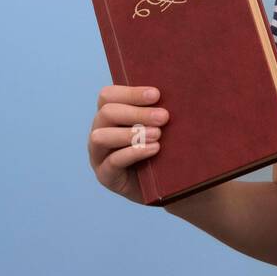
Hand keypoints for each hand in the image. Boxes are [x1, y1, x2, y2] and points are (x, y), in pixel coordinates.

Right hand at [88, 84, 168, 204]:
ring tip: (158, 134)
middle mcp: (99, 131)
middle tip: (164, 117)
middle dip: (136, 113)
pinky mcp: (105, 176)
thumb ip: (159, 110)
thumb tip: (178, 91)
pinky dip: (134, 152)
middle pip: (106, 113)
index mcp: (110, 115)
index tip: (156, 94)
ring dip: (131, 133)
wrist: (165, 184)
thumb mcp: (161, 125)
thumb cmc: (163, 147)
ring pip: (100, 136)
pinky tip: (154, 149)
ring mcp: (98, 155)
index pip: (108, 96)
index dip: (130, 93)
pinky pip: (112, 162)